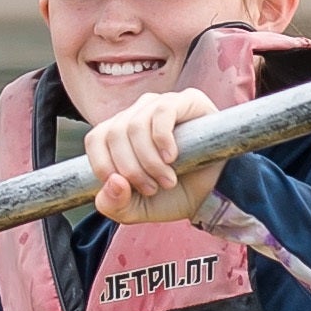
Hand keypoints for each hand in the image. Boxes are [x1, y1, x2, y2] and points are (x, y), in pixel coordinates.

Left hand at [86, 84, 222, 224]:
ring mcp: (160, 104)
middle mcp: (136, 113)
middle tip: (153, 188)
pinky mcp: (186, 100)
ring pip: (136, 125)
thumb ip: (113, 205)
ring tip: (168, 179)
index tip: (125, 188)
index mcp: (119, 133)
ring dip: (149, 161)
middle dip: (131, 169)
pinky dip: (162, 139)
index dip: (103, 165)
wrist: (214, 194)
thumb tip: (113, 181)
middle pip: (114, 134)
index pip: (95, 139)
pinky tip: (172, 157)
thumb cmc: (174, 195)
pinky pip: (162, 112)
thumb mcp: (136, 210)